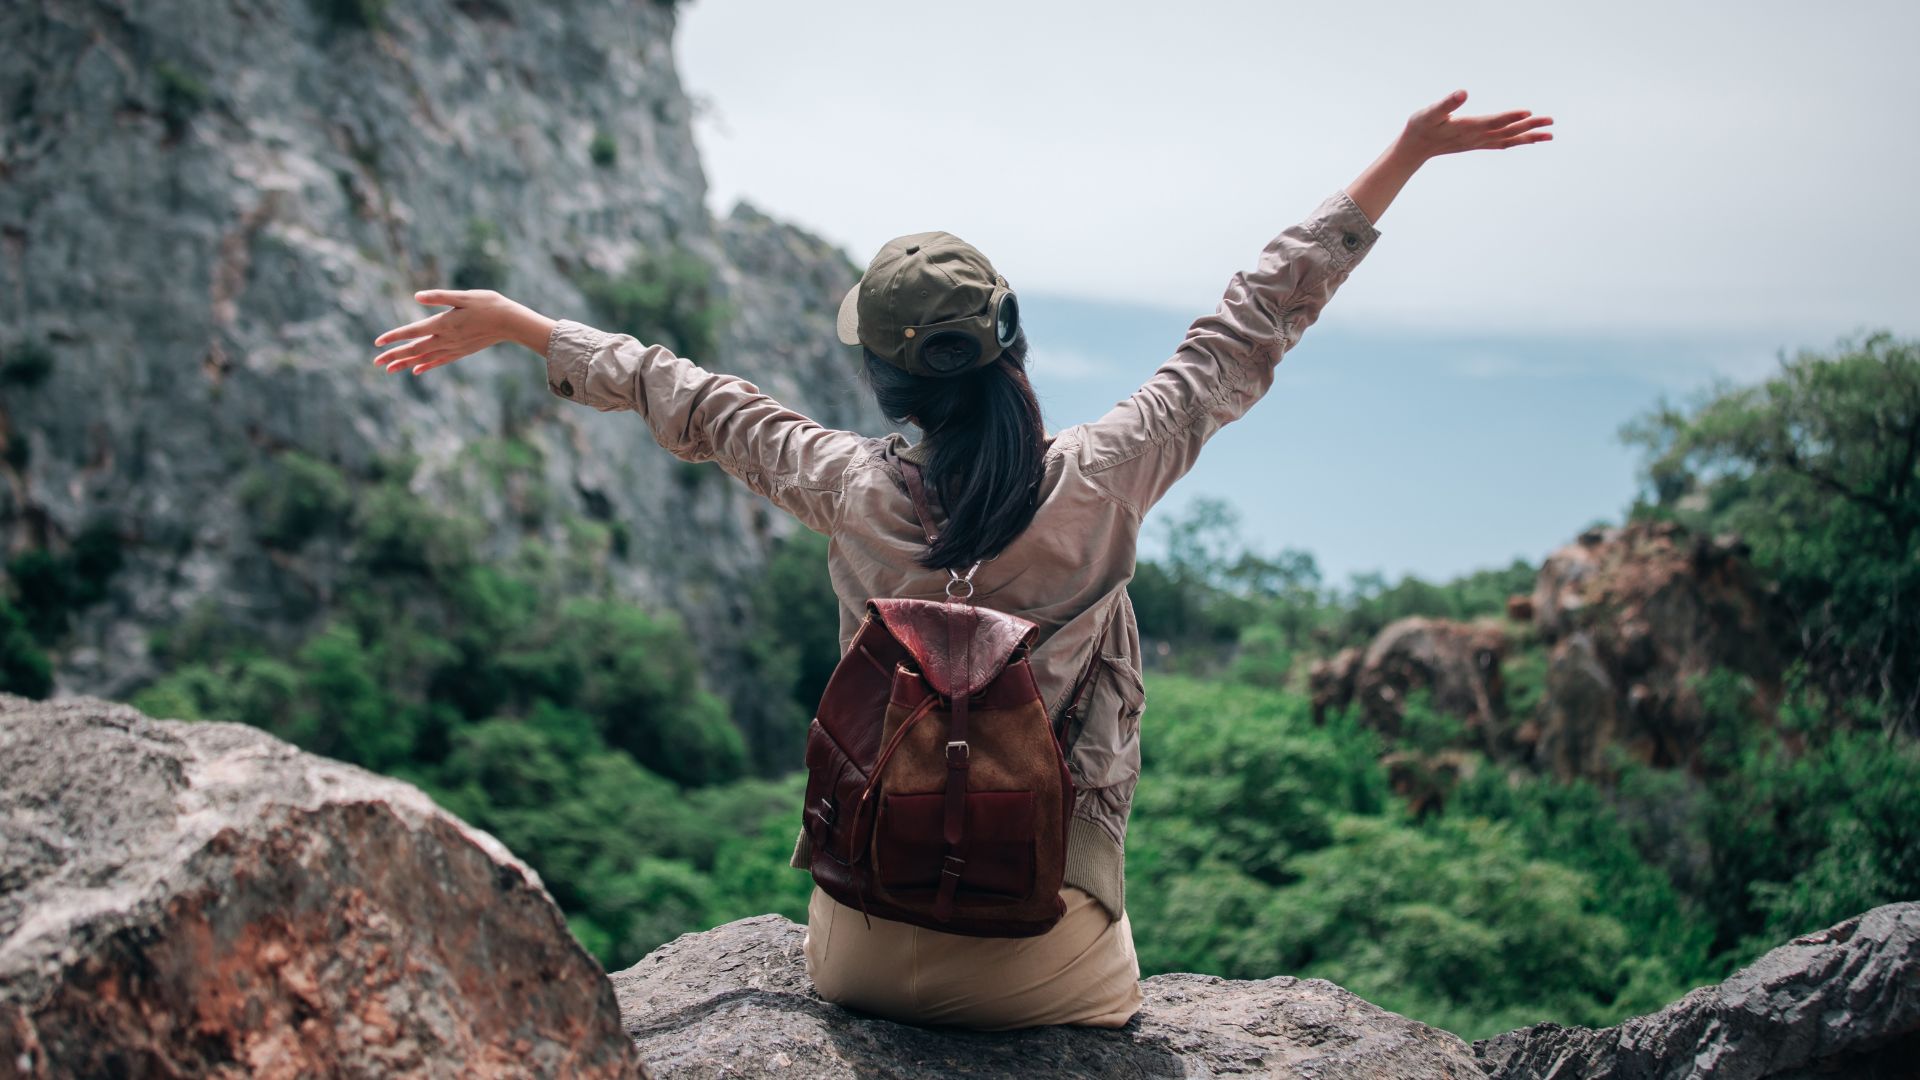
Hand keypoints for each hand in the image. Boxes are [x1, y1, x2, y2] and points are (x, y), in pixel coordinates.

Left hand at [371, 289, 554, 375]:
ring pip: (425, 358)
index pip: (412, 331)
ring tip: (389, 370)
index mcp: (443, 323)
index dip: (394, 337)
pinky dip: (427, 365)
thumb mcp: (463, 296)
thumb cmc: (489, 304)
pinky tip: (417, 370)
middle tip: (376, 363)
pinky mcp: (461, 351)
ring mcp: (454, 348)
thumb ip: (439, 296)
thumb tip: (416, 296)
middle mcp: (446, 339)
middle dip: (394, 356)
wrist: (511, 323)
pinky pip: (440, 361)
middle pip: (414, 349)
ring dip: (406, 364)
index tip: (377, 343)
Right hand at [1398, 89, 1553, 159]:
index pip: (1494, 121)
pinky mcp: (1477, 144)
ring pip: (1509, 140)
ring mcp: (1478, 142)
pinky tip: (1527, 140)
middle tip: (1550, 121)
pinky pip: (1502, 144)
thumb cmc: (1420, 127)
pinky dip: (1517, 141)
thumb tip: (1462, 93)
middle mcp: (1477, 137)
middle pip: (1508, 131)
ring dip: (1529, 137)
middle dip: (1530, 126)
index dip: (1511, 116)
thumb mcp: (1429, 112)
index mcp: (1468, 127)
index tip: (1529, 112)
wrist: (1414, 149)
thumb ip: (1446, 103)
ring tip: (1549, 135)